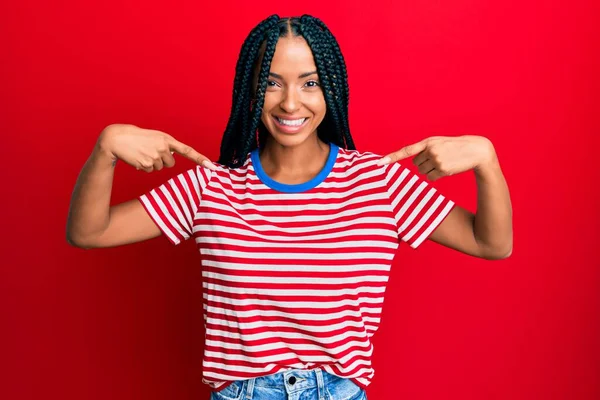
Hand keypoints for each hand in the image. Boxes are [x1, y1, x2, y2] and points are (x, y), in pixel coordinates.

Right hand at [97, 124, 217, 172]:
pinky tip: (136, 157)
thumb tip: (171, 160)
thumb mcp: (154, 137)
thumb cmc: (137, 137)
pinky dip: (143, 167)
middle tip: (149, 151)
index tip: (212, 167)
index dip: (200, 159)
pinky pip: (150, 171)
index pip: (187, 151)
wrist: (116, 138)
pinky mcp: (146, 164)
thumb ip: (166, 146)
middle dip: (162, 160)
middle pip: (171, 164)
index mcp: (167, 139)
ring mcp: (155, 156)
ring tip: (141, 153)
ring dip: (151, 163)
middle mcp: (163, 147)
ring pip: (160, 168)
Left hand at [377, 135, 495, 180]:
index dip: (392, 157)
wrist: (476, 150)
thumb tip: (416, 166)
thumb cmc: (455, 147)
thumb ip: (426, 149)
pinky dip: (436, 176)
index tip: (379, 163)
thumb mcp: (440, 143)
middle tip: (438, 159)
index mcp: (428, 141)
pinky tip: (447, 169)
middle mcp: (430, 150)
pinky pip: (431, 178)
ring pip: (422, 172)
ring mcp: (436, 160)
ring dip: (430, 170)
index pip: (406, 150)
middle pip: (416, 164)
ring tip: (444, 163)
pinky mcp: (443, 169)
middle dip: (424, 163)